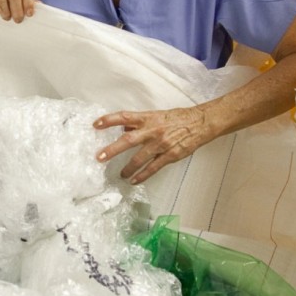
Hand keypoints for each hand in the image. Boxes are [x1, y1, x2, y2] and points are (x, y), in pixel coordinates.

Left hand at [94, 106, 215, 184]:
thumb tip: (122, 127)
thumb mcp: (156, 115)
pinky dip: (142, 175)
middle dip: (112, 149)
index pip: (124, 117)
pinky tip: (134, 180)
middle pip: (128, 139)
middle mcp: (152, 130)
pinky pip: (153, 167)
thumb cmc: (177, 118)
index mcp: (148, 118)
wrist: (200, 123)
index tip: (95, 125)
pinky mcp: (170, 155)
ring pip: (139, 158)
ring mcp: (161, 144)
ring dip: (127, 168)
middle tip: (99, 157)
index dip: (109, 120)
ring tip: (119, 175)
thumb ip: (139, 122)